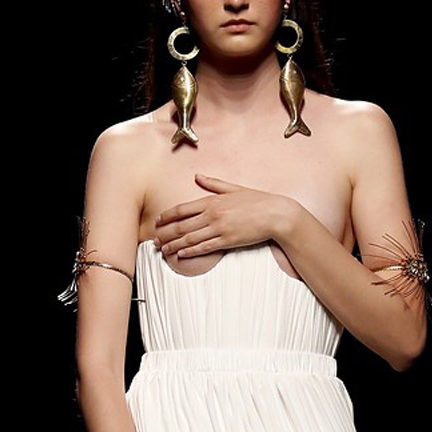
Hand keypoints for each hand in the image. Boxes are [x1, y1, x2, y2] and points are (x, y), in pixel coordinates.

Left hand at [153, 173, 298, 258]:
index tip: (157, 221)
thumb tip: (198, 176)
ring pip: (189, 239)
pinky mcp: (227, 241)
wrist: (275, 214)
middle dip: (166, 234)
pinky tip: (181, 255)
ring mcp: (219, 229)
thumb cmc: (257, 200)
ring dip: (174, 245)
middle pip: (181, 225)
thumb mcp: (234, 188)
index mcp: (212, 200)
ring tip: (164, 250)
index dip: (167, 216)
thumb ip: (214, 183)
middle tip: (155, 240)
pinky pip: (204, 248)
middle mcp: (212, 214)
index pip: (182, 209)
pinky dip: (190, 252)